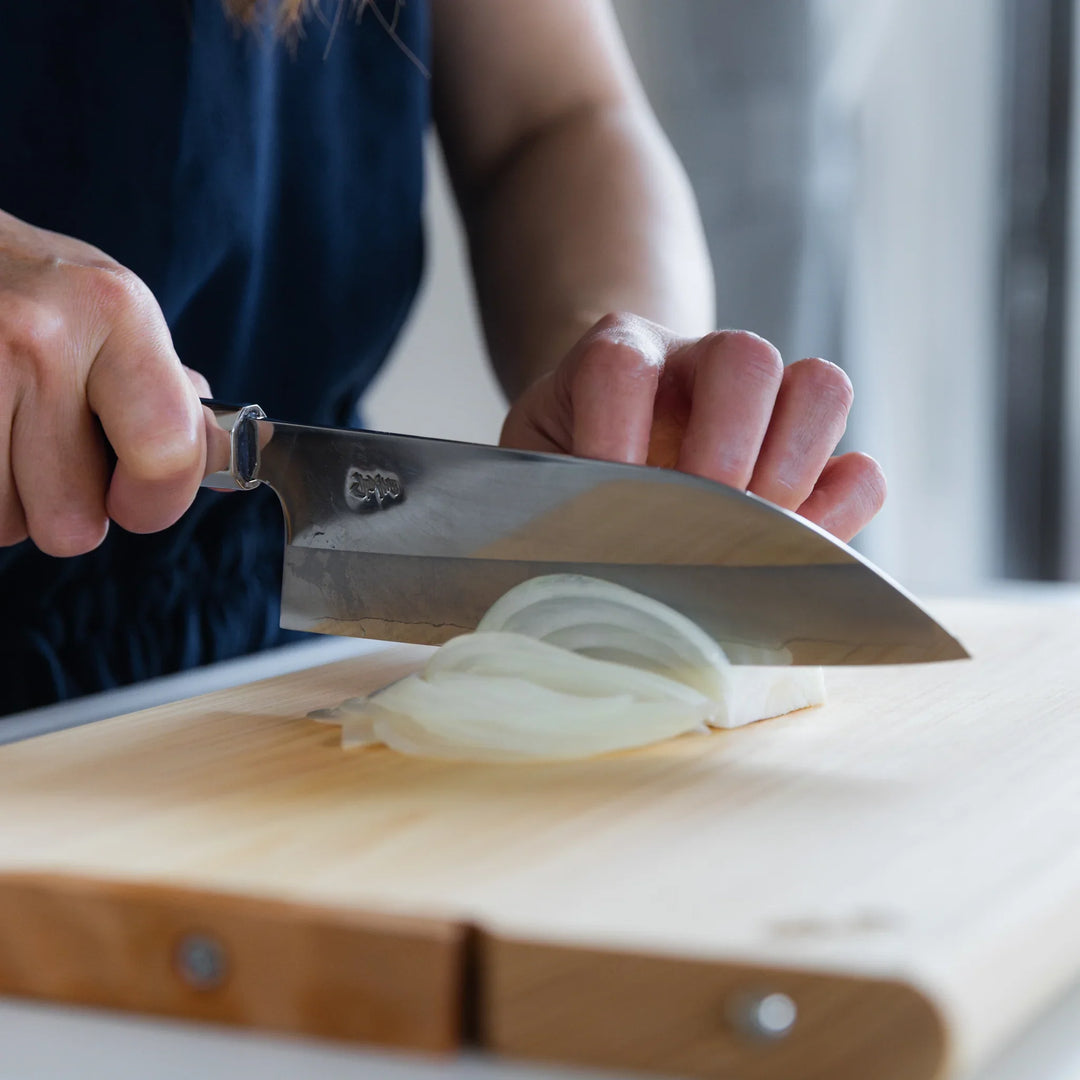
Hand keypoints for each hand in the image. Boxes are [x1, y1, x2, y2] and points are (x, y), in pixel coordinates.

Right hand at [0, 210, 207, 555]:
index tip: (138, 498)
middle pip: (74, 520)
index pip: (166, 455)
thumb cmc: (38, 294)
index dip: (158, 503)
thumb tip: (226, 468)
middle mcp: (39, 337)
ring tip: (7, 433)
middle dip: (69, 507)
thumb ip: (173, 397)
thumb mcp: (118, 317)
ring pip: (8, 525)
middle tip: (56, 455)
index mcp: (116, 313)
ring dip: (12, 501)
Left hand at [500, 312, 885, 541]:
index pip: (622, 367)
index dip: (614, 435)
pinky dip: (839, 514)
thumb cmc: (567, 460)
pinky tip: (791, 550)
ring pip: (822, 391)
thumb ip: (547, 499)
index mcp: (618, 353)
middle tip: (695, 521)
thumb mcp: (535, 467)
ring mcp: (766, 401)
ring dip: (793, 474)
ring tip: (750, 536)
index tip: (604, 503)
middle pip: (746, 359)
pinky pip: (861, 472)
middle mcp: (700, 362)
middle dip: (727, 452)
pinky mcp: (808, 458)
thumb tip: (576, 569)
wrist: (609, 437)